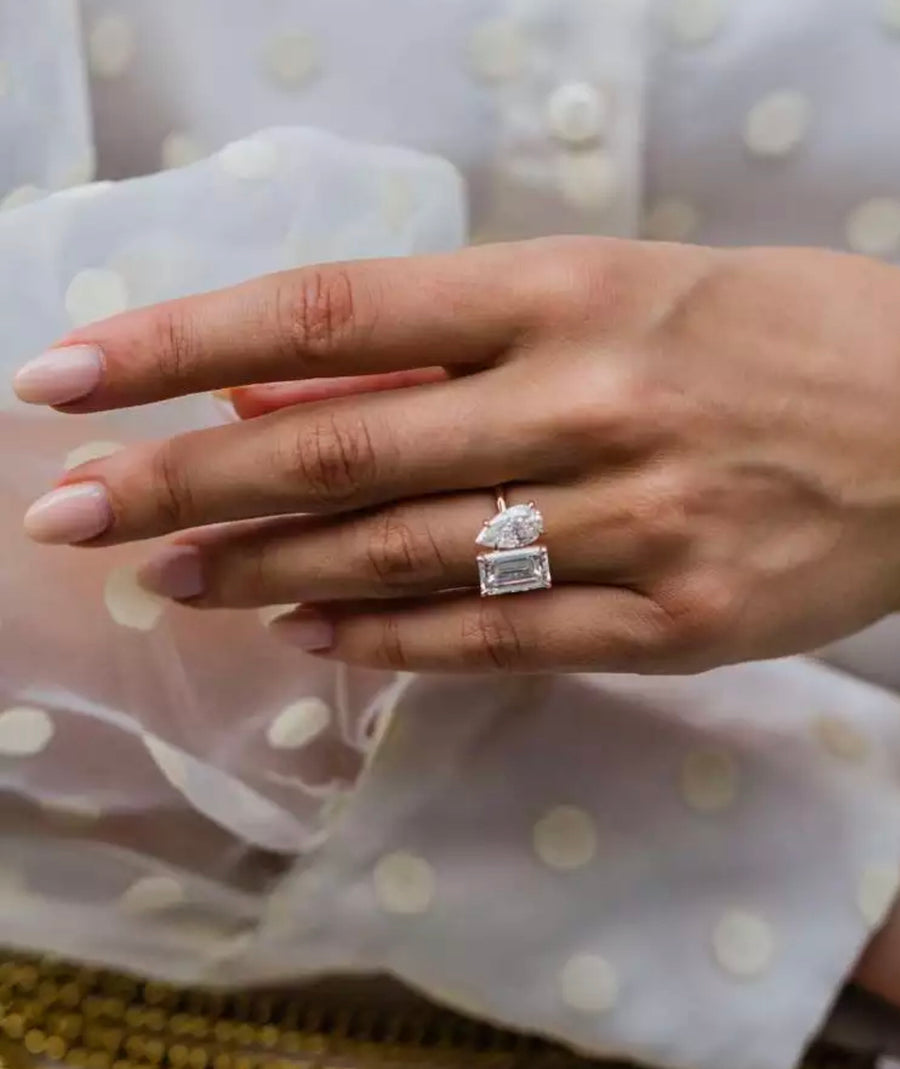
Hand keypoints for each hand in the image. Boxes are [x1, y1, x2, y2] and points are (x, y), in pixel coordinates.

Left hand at [14, 237, 899, 672]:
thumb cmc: (763, 335)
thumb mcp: (615, 293)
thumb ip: (456, 350)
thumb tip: (291, 395)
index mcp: (568, 291)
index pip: (331, 312)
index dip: (184, 345)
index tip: (68, 376)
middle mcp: (585, 402)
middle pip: (339, 448)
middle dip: (182, 484)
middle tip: (66, 516)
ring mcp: (629, 524)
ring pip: (403, 555)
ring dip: (266, 570)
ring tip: (169, 581)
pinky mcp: (669, 621)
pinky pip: (493, 640)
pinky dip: (383, 643)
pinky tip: (304, 638)